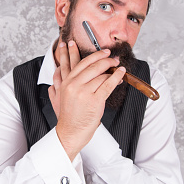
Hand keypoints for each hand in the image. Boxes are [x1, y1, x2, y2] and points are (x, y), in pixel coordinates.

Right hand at [48, 41, 124, 160]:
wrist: (70, 132)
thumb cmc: (70, 115)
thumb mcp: (63, 96)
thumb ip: (66, 82)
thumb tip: (77, 70)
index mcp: (66, 82)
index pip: (81, 62)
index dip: (94, 55)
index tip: (103, 51)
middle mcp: (74, 85)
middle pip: (92, 66)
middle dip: (105, 59)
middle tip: (113, 58)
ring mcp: (84, 92)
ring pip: (101, 75)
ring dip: (112, 71)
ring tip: (118, 70)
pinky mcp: (95, 100)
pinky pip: (108, 85)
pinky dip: (116, 78)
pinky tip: (121, 74)